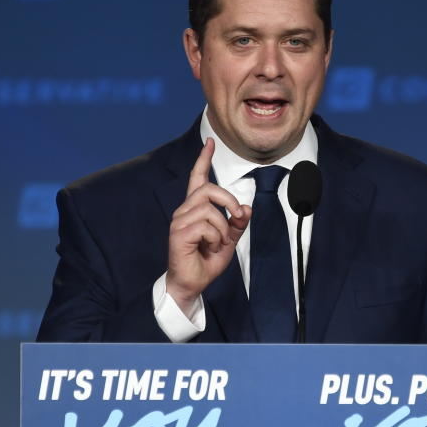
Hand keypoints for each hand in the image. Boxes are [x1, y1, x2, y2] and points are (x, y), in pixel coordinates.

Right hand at [166, 138, 251, 313]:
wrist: (191, 283)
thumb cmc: (206, 261)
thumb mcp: (229, 240)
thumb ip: (238, 223)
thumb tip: (247, 208)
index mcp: (195, 209)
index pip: (198, 178)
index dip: (203, 159)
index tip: (210, 142)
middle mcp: (184, 211)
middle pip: (209, 189)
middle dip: (229, 200)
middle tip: (238, 216)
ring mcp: (179, 222)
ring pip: (210, 210)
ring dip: (222, 228)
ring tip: (218, 243)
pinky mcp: (179, 234)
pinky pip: (206, 226)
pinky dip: (215, 238)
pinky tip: (209, 248)